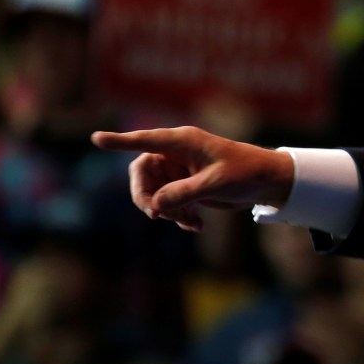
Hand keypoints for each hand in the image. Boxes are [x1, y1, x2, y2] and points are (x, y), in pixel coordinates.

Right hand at [90, 125, 294, 231]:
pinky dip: (179, 216)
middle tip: (156, 216)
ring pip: (155, 193)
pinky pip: (169, 203)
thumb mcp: (216, 184)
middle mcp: (177, 154)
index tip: (95, 138)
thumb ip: (184, 193)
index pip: (145, 141)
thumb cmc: (246, 172)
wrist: (268, 182)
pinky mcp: (186, 186)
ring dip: (168, 212)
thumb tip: (154, 206)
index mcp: (183, 142)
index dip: (120, 141)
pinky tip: (197, 225)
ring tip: (191, 223)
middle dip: (146, 197)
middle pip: (142, 173)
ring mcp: (180, 171)